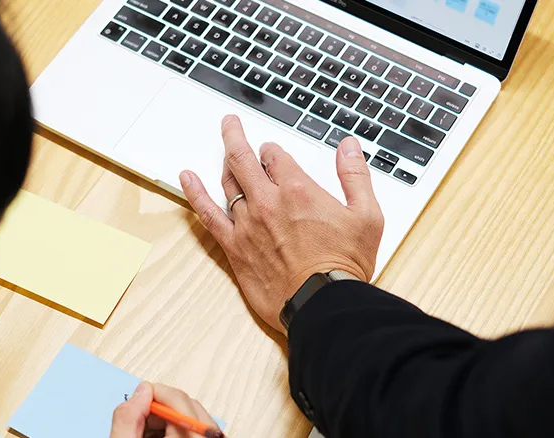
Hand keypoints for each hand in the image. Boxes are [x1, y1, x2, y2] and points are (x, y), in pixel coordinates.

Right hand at [111, 382, 219, 437]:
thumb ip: (129, 419)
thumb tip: (141, 391)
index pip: (181, 401)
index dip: (158, 393)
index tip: (140, 394)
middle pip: (190, 408)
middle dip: (162, 406)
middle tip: (139, 413)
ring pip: (193, 419)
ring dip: (167, 418)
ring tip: (144, 430)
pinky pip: (196, 430)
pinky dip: (175, 429)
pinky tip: (156, 437)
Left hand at [180, 115, 383, 334]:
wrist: (322, 304)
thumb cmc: (343, 265)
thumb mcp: (367, 215)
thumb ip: (355, 176)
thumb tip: (349, 146)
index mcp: (299, 190)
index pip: (276, 156)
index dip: (273, 150)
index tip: (273, 152)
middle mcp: (268, 202)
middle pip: (243, 159)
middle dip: (235, 136)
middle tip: (229, 123)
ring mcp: (247, 223)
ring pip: (228, 183)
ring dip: (225, 164)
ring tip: (223, 152)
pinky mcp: (235, 247)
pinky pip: (208, 214)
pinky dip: (195, 193)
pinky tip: (187, 178)